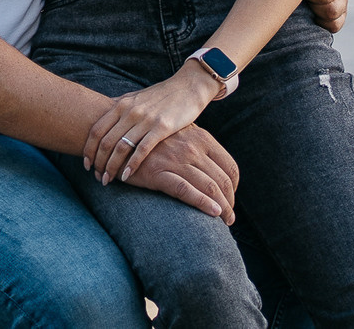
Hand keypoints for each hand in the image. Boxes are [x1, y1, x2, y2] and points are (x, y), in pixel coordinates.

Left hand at [84, 66, 220, 183]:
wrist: (187, 87)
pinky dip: (132, 165)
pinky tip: (127, 176)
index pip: (96, 130)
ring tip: (107, 180)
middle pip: (105, 141)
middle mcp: (130, 111)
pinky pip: (142, 149)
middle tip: (96, 177)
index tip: (86, 165)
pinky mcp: (162, 127)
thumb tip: (101, 115)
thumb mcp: (135, 98)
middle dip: (98, 163)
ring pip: (121, 147)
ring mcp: (145, 119)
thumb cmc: (160, 96)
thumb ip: (119, 108)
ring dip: (111, 167)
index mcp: (121, 105)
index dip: (88, 150)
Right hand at [116, 115, 238, 219]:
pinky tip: (214, 214)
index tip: (231, 198)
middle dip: (230, 202)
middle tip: (230, 217)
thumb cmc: (152, 136)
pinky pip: (187, 191)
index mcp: (201, 137)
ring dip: (223, 208)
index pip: (229, 166)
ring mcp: (176, 159)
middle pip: (223, 180)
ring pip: (210, 187)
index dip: (234, 186)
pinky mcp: (159, 172)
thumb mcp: (180, 132)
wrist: (118, 132)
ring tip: (226, 222)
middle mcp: (192, 147)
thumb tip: (213, 166)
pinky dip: (203, 203)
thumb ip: (197, 145)